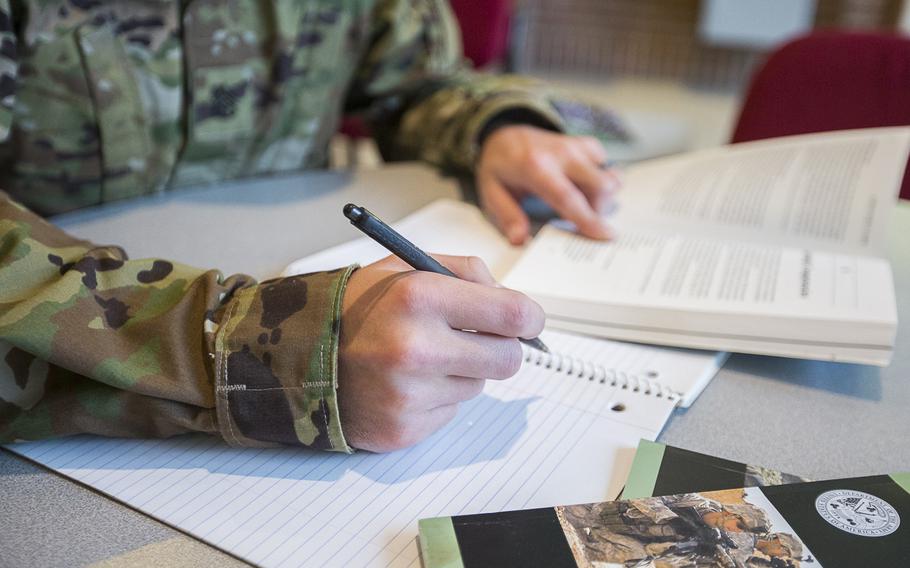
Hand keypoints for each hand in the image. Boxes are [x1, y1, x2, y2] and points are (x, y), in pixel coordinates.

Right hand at [338, 254, 544, 451]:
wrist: (300, 356)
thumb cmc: (359, 308)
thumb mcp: (405, 267)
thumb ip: (465, 273)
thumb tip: (517, 307)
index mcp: (420, 297)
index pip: (512, 315)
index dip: (529, 318)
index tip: (527, 320)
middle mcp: (416, 348)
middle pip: (508, 360)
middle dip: (501, 348)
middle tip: (478, 340)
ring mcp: (409, 394)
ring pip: (479, 386)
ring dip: (463, 371)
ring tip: (422, 358)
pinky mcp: (405, 428)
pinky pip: (452, 411)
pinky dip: (439, 397)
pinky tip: (407, 382)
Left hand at [476, 125, 619, 244]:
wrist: (505, 135)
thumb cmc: (500, 166)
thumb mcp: (492, 192)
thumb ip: (507, 216)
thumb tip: (518, 239)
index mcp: (535, 167)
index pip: (568, 197)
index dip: (588, 218)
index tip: (605, 235)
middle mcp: (560, 154)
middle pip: (599, 185)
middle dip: (599, 210)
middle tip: (583, 221)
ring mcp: (575, 147)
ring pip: (608, 176)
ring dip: (602, 197)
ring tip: (581, 204)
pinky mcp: (584, 144)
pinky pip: (605, 165)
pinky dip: (601, 178)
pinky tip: (583, 186)